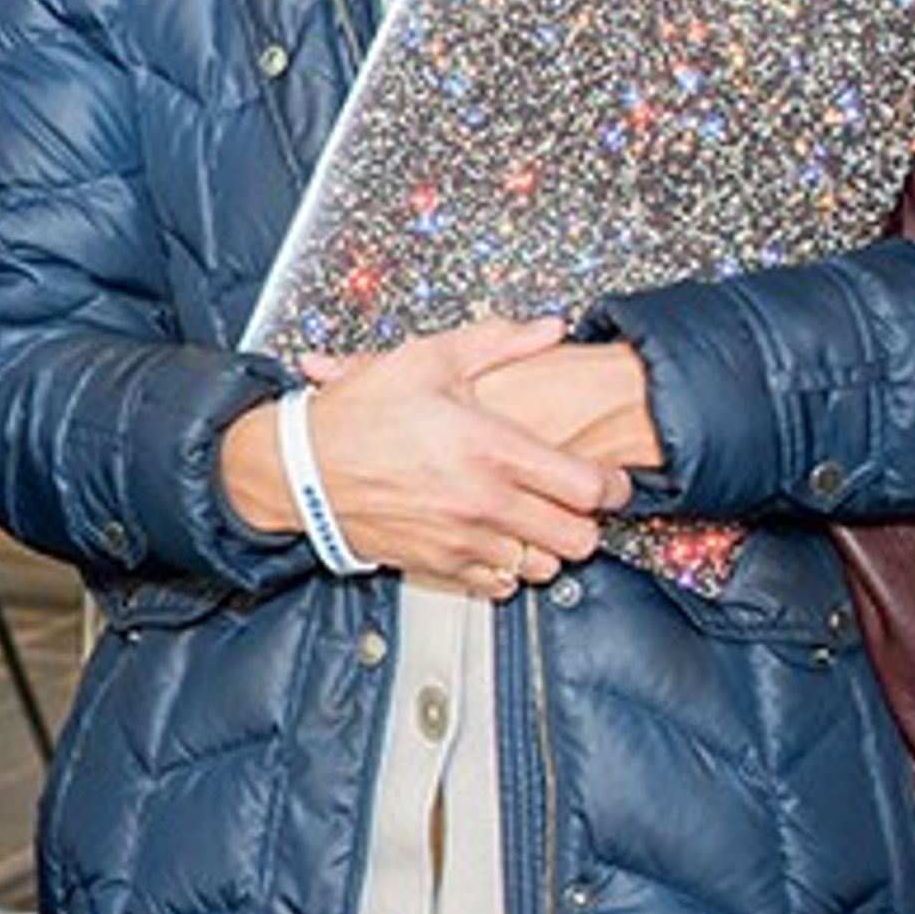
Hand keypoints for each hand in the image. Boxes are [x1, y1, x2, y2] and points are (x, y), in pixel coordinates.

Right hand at [226, 316, 627, 600]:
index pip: (587, 487)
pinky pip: (500, 584)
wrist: (299, 469)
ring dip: (547, 546)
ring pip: (543, 567)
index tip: (612, 481)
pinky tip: (499, 540)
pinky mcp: (440, 565)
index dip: (614, 487)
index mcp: (491, 448)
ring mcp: (463, 539)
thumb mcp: (427, 360)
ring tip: (536, 520)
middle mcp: (484, 501)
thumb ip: (497, 342)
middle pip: (576, 537)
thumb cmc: (358, 415)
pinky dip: (508, 568)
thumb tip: (548, 329)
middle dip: (586, 521)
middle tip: (575, 503)